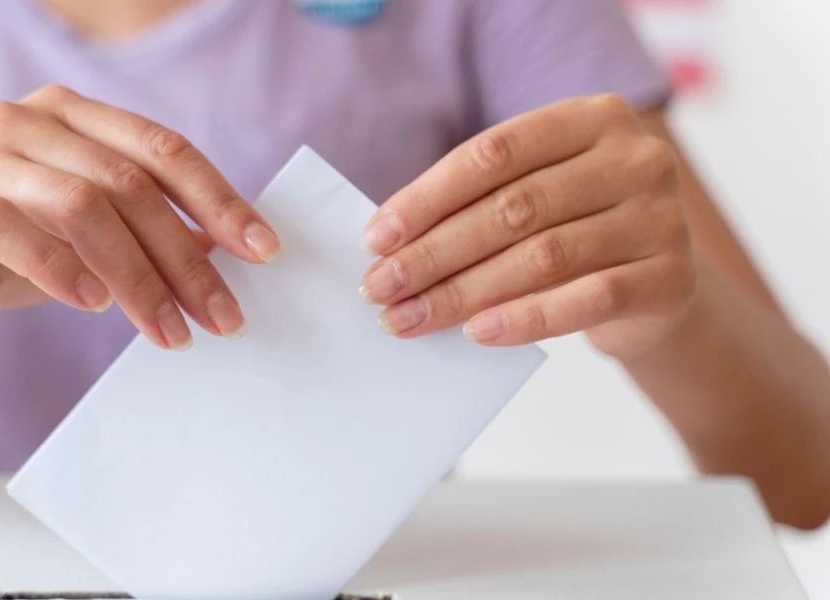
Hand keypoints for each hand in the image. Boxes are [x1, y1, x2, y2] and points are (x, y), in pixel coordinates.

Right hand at [0, 85, 279, 350]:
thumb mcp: (83, 241)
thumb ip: (142, 233)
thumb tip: (220, 249)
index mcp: (70, 116)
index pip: (163, 149)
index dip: (219, 199)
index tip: (262, 250)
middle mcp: (25, 120)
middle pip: (130, 184)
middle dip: (185, 258)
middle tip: (221, 317)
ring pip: (80, 205)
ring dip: (136, 277)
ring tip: (167, 330)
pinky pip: (9, 226)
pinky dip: (59, 268)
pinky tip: (91, 305)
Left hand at [359, 94, 696, 358]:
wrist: (658, 287)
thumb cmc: (575, 231)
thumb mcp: (537, 196)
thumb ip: (479, 203)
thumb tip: (389, 245)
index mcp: (592, 118)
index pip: (494, 153)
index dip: (428, 196)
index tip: (375, 239)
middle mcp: (635, 158)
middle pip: (513, 207)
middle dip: (434, 252)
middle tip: (380, 287)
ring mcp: (661, 218)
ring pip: (543, 256)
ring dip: (463, 292)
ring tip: (410, 318)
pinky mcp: (671, 280)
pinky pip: (587, 299)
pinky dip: (526, 319)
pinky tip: (477, 332)